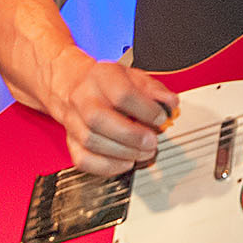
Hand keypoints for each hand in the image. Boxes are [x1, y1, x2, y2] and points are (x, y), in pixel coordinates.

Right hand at [55, 52, 179, 175]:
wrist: (77, 85)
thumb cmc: (110, 84)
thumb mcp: (136, 78)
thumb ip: (155, 91)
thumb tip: (170, 104)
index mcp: (101, 75)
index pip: (121, 94)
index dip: (146, 110)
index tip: (161, 119)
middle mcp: (82, 97)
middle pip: (99, 119)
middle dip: (131, 136)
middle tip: (152, 142)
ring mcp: (73, 120)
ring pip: (91, 141)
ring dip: (123, 153)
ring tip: (144, 153)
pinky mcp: (71, 141)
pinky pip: (83, 160)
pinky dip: (108, 166)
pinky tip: (126, 162)